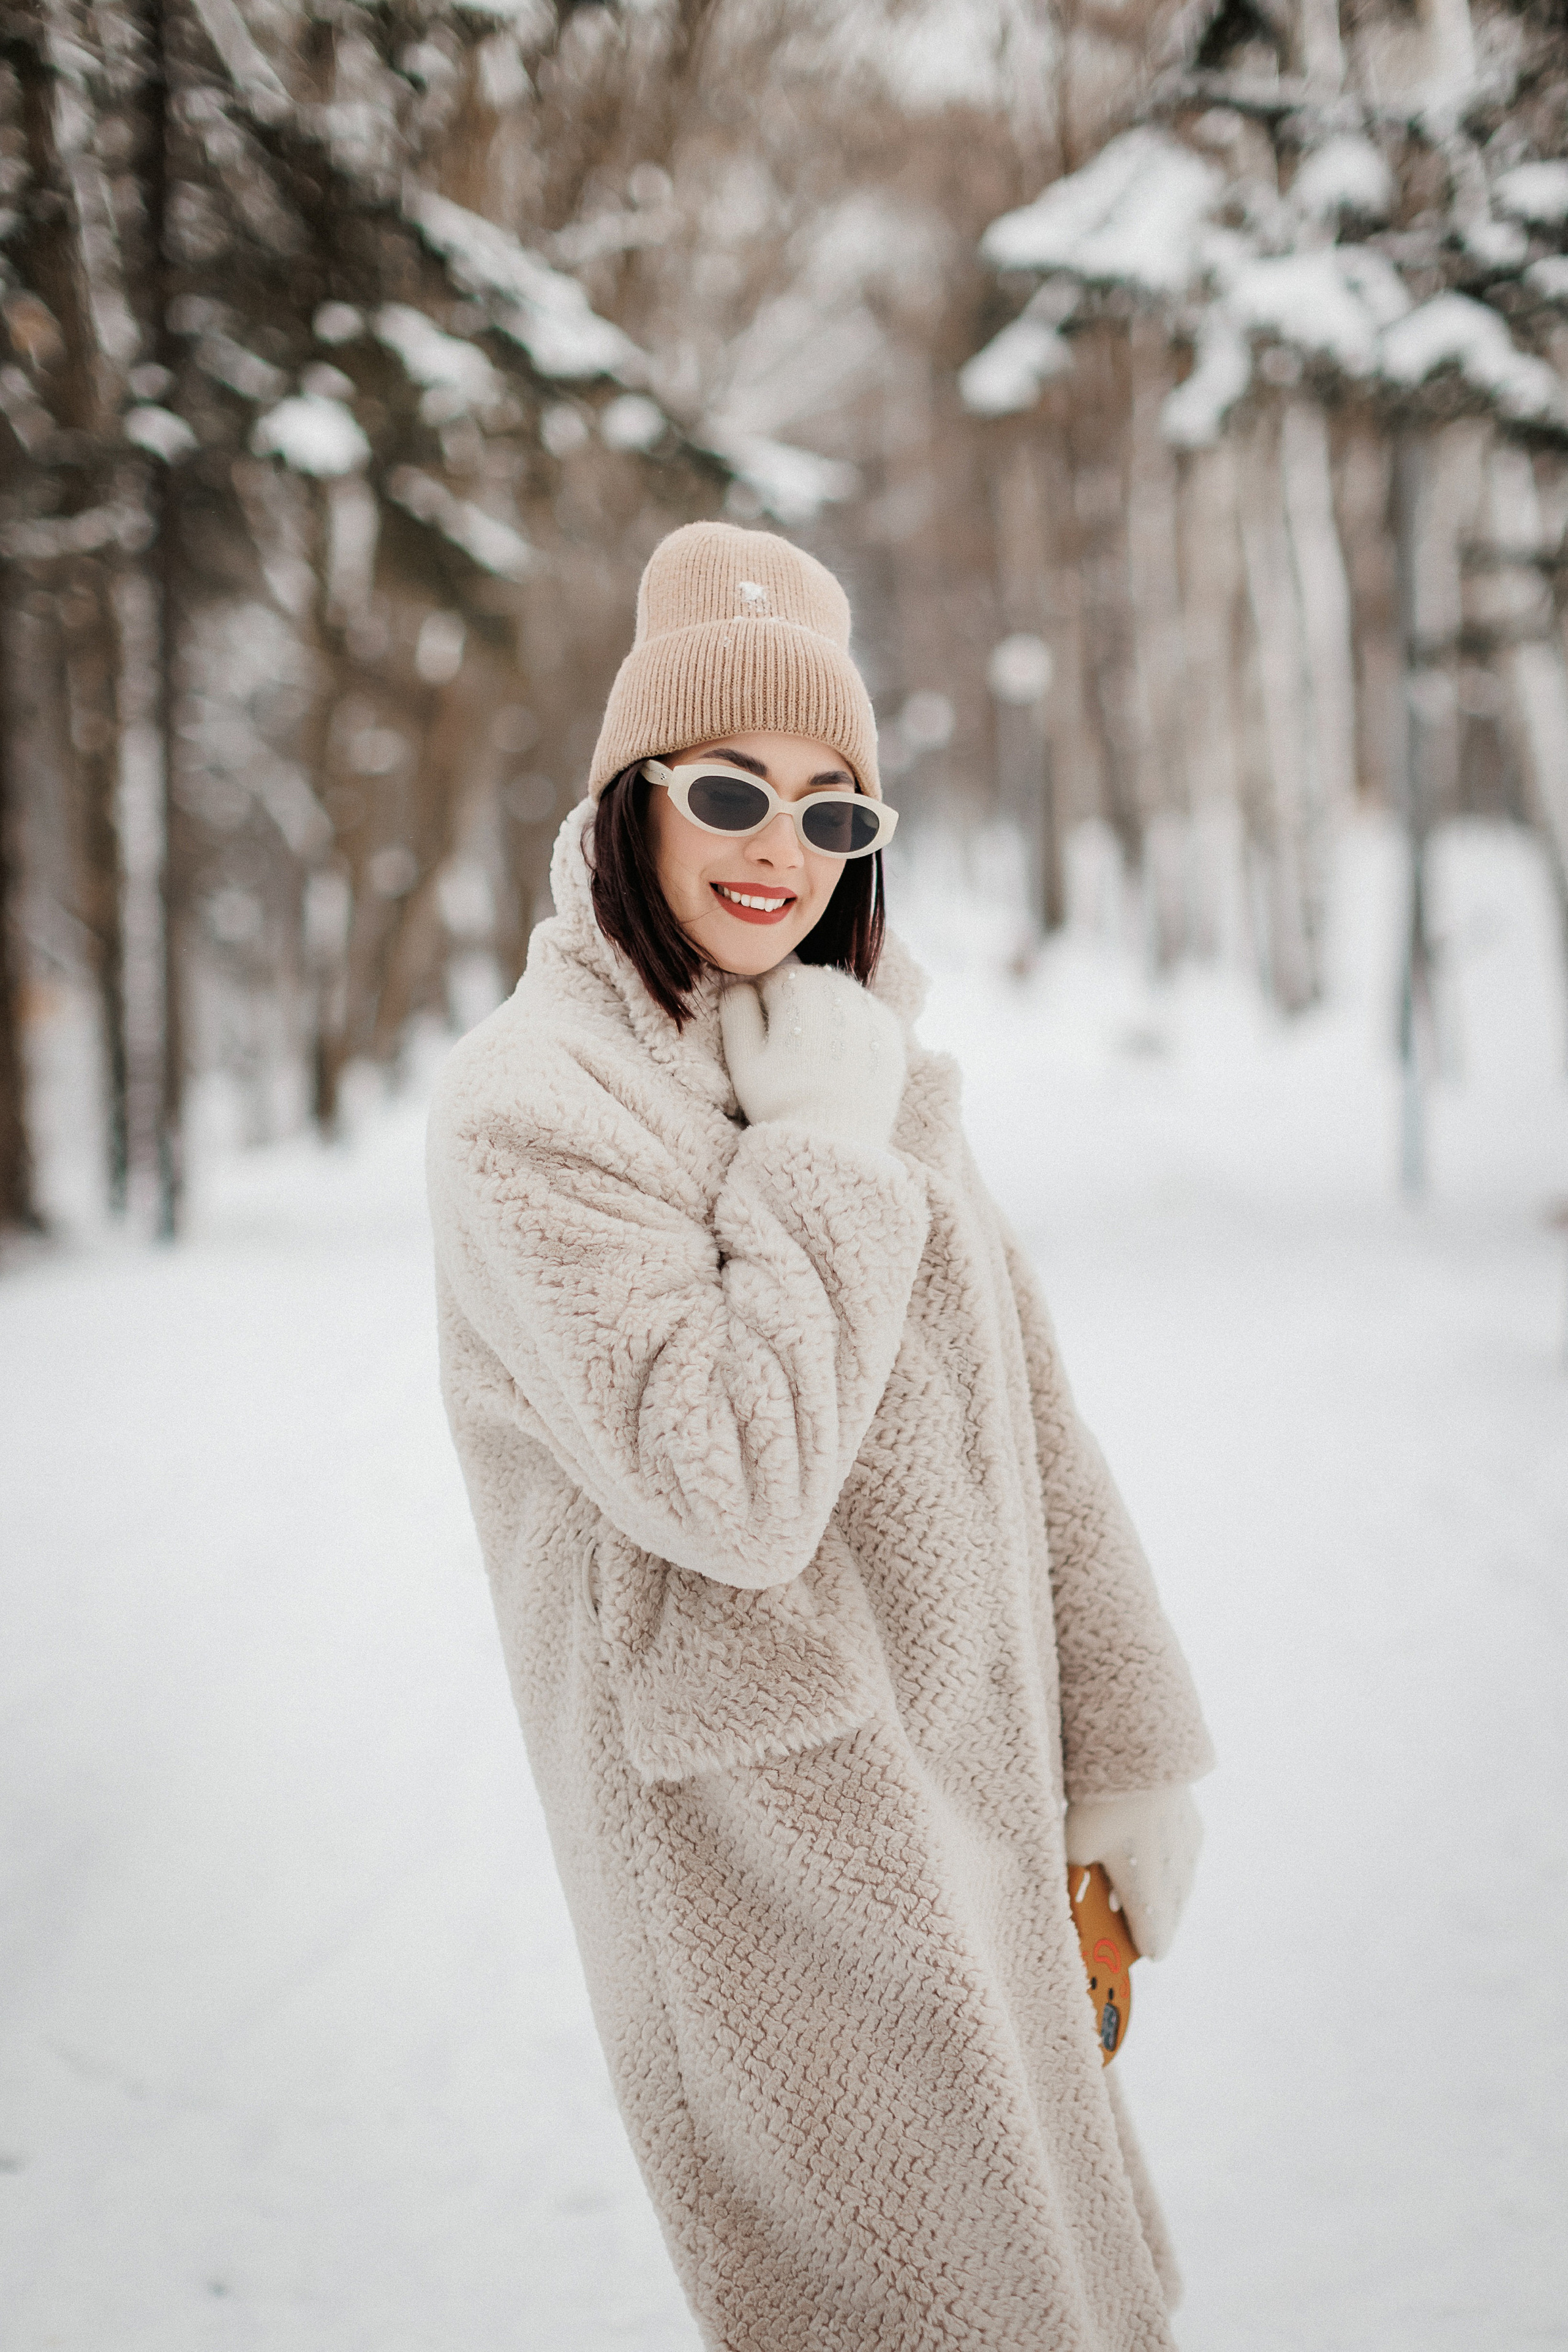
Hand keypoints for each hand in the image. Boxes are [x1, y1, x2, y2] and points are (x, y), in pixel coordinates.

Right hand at [719, 962, 906, 1151]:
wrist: (836, 1142)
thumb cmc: (782, 1103)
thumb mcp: (742, 1058)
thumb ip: (736, 1011)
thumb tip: (738, 985)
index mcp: (798, 987)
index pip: (774, 979)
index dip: (762, 1007)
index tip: (764, 1038)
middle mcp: (840, 988)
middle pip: (810, 984)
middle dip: (797, 1007)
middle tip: (791, 1049)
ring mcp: (871, 1008)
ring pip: (840, 997)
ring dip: (826, 1015)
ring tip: (816, 1055)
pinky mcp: (893, 1032)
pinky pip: (867, 1017)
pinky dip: (853, 1030)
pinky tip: (841, 1058)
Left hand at [1064, 1784, 1202, 1961]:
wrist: (1141, 1751)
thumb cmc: (1102, 1805)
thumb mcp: (1075, 1847)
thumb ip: (1074, 1881)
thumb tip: (1066, 1900)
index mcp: (1148, 1892)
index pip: (1154, 1940)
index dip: (1141, 1948)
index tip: (1135, 1953)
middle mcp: (1176, 1878)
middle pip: (1169, 1918)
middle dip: (1153, 1926)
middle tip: (1142, 1933)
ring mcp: (1188, 1851)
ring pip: (1179, 1891)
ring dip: (1163, 1899)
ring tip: (1147, 1899)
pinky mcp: (1193, 1827)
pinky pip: (1184, 1863)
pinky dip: (1171, 1871)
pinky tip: (1155, 1860)